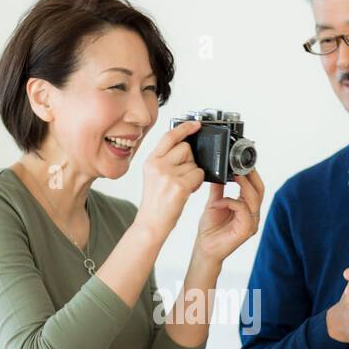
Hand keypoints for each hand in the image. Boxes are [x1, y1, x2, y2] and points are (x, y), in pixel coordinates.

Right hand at [133, 120, 205, 242]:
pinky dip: (196, 183)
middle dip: (190, 160)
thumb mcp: (154, 176)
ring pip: (194, 163)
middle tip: (182, 175)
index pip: (169, 136)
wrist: (151, 223)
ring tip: (182, 186)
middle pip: (186, 148)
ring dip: (193, 174)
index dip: (184, 128)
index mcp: (151, 161)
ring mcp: (168, 176)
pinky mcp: (179, 186)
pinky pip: (198, 175)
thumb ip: (165, 160)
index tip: (195, 125)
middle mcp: (158, 166)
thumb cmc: (155, 202)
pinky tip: (186, 191)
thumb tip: (185, 147)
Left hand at [193, 167, 265, 263]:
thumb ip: (219, 189)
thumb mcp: (214, 203)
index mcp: (247, 208)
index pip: (256, 187)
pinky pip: (243, 210)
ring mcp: (252, 223)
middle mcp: (253, 215)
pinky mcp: (246, 230)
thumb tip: (220, 172)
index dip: (251, 173)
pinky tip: (218, 203)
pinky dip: (230, 202)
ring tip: (234, 175)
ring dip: (244, 185)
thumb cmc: (210, 230)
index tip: (241, 160)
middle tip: (240, 164)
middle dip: (251, 175)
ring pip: (254, 198)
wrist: (204, 249)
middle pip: (260, 190)